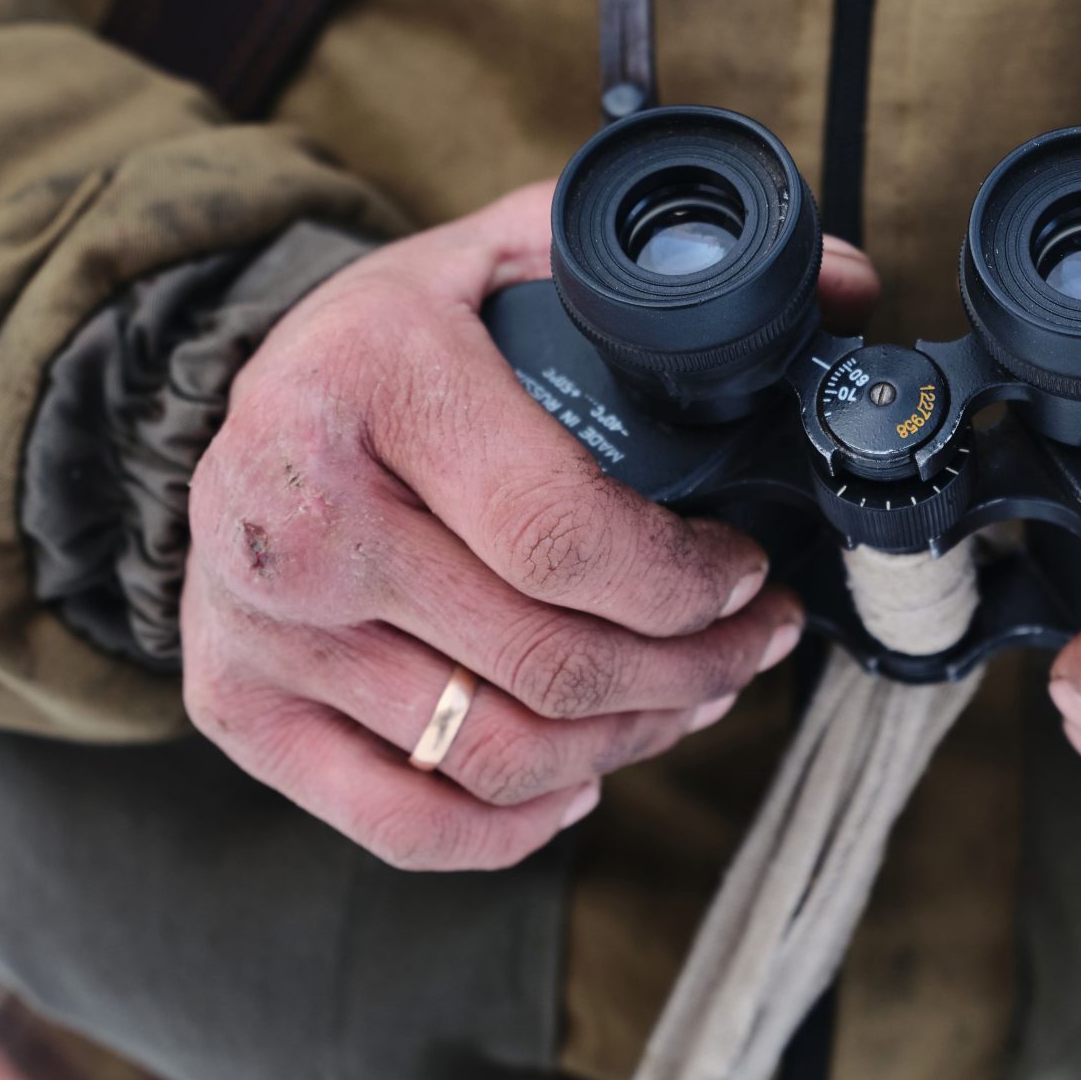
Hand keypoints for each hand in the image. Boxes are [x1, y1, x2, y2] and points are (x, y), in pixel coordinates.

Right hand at [180, 182, 880, 870]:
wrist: (233, 400)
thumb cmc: (395, 337)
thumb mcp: (506, 252)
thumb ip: (658, 265)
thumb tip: (847, 286)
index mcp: (372, 382)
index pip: (564, 538)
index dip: (686, 583)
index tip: (747, 571)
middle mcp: (298, 517)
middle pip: (548, 662)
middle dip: (693, 669)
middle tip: (755, 642)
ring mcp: (261, 627)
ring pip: (498, 753)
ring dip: (629, 743)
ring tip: (691, 697)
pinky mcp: (238, 707)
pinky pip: (403, 820)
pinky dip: (515, 826)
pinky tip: (583, 777)